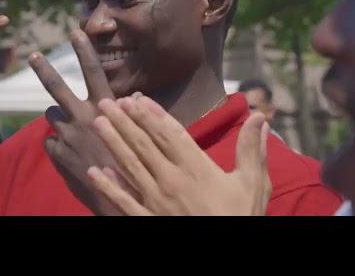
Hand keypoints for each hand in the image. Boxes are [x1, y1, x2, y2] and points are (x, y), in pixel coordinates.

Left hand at [28, 29, 133, 214]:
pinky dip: (59, 144)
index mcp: (105, 109)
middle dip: (44, 70)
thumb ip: (133, 112)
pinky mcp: (57, 153)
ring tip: (74, 131)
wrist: (117, 197)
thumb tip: (137, 94)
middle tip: (32, 56)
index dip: (83, 50)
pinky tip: (73, 155)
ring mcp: (67, 135)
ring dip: (59, 118)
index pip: (93, 72)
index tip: (75, 31)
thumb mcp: (137, 134)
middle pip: (57, 88)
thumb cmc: (132, 163)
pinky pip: (52, 141)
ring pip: (53, 115)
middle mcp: (83, 117)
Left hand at [88, 96, 271, 215]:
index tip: (135, 99)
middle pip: (143, 145)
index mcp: (196, 168)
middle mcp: (172, 180)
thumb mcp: (253, 183)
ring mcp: (156, 201)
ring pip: (130, 166)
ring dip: (113, 143)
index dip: (151, 115)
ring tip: (98, 123)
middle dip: (124, 122)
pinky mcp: (148, 220)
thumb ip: (251, 149)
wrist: (227, 256)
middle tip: (107, 102)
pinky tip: (94, 172)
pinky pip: (123, 202)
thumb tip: (260, 116)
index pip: (169, 134)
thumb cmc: (240, 217)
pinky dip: (108, 186)